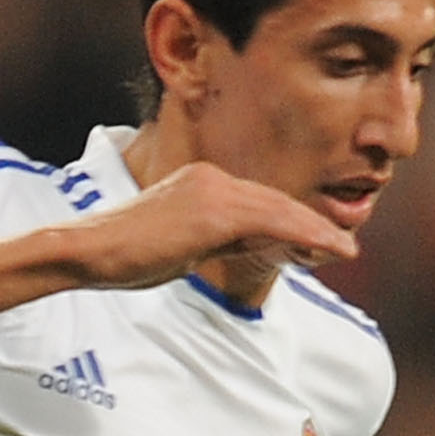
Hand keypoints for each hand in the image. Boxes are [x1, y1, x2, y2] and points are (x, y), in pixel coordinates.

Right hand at [68, 164, 358, 292]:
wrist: (89, 251)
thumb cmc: (121, 257)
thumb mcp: (176, 247)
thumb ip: (211, 241)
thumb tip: (240, 250)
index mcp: (202, 183)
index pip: (259, 203)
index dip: (293, 224)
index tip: (318, 245)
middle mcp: (212, 177)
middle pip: (275, 203)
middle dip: (312, 227)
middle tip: (344, 249)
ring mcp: (214, 191)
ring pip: (280, 211)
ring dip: (318, 232)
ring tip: (346, 252)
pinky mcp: (215, 213)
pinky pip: (271, 223)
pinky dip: (305, 235)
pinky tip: (328, 249)